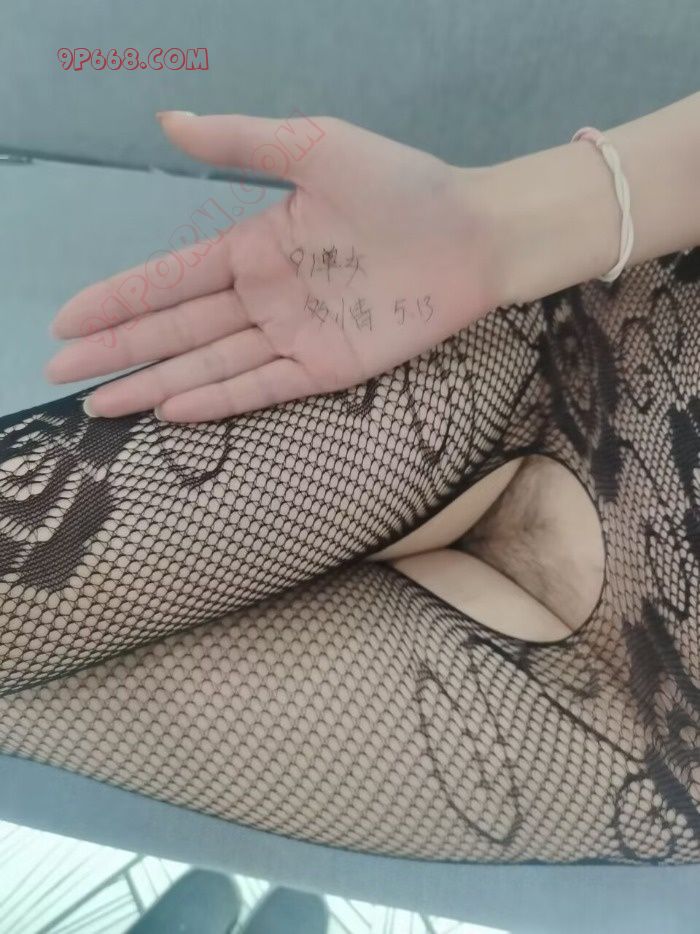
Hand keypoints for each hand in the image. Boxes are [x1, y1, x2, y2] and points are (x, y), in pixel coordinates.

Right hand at [46, 111, 499, 421]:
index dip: (118, 299)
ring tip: (101, 405)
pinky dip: (219, 400)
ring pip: (210, 364)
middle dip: (118, 351)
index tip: (67, 320)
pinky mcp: (328, 369)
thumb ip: (242, 142)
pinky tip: (174, 410)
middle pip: (177, 328)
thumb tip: (166, 120)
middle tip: (61, 374)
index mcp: (255, 245)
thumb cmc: (400, 184)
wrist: (472, 233)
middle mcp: (265, 296)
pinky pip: (263, 388)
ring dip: (154, 382)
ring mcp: (295, 336)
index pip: (171, 279)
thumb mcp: (315, 146)